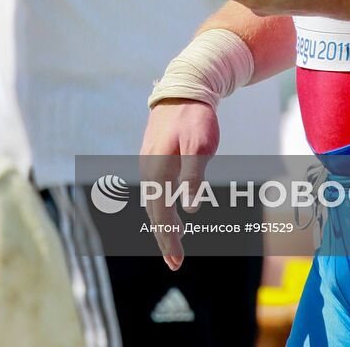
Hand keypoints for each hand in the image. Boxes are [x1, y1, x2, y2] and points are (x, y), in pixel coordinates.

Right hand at [139, 99, 219, 269]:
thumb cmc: (196, 116)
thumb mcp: (201, 146)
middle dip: (164, 237)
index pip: (162, 214)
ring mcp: (149, 161)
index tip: (176, 261)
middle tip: (175, 262)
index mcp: (158, 170)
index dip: (169, 239)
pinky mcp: (154, 154)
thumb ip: (194, 177)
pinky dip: (161, 204)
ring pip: (153, 200)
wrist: (185, 87)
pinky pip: (155, 187)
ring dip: (162, 222)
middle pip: (155, 211)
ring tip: (173, 242)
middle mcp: (149, 169)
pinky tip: (169, 209)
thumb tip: (189, 208)